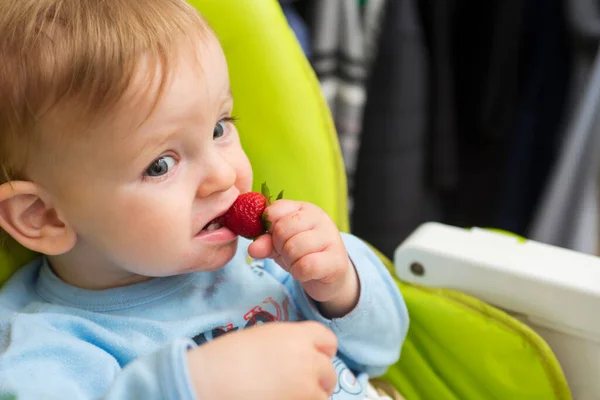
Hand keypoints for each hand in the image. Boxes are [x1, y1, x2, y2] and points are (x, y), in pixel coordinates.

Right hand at [187, 321, 337, 399]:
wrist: (209, 382)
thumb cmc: (227, 358)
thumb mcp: (262, 337)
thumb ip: (288, 343)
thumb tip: (301, 355)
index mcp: (298, 336)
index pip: (328, 341)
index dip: (320, 352)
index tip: (311, 360)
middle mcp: (308, 360)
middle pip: (329, 371)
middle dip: (317, 379)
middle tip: (297, 385)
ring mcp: (306, 389)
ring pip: (322, 396)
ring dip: (309, 397)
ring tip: (285, 396)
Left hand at [248, 200, 359, 317]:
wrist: (330, 276)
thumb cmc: (303, 254)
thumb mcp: (279, 245)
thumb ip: (265, 242)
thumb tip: (252, 248)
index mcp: (304, 208)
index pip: (274, 210)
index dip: (268, 229)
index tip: (275, 238)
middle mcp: (320, 218)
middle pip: (282, 229)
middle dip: (279, 246)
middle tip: (288, 253)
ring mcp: (331, 238)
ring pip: (293, 248)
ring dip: (289, 261)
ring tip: (298, 262)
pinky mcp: (336, 260)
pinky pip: (306, 266)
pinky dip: (299, 273)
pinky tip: (305, 272)